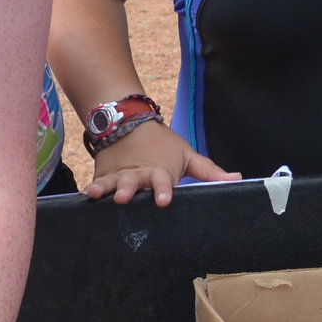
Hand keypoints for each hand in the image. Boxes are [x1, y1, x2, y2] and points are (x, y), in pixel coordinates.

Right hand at [83, 121, 238, 206]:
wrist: (129, 121)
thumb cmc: (163, 145)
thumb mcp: (187, 155)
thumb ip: (210, 172)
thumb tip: (238, 179)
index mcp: (159, 172)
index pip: (163, 182)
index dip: (163, 191)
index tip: (163, 200)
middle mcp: (138, 175)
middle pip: (133, 183)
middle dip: (129, 190)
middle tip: (125, 198)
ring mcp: (119, 175)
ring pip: (112, 183)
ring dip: (106, 189)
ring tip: (97, 194)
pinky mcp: (104, 175)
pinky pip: (97, 183)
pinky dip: (90, 188)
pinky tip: (83, 196)